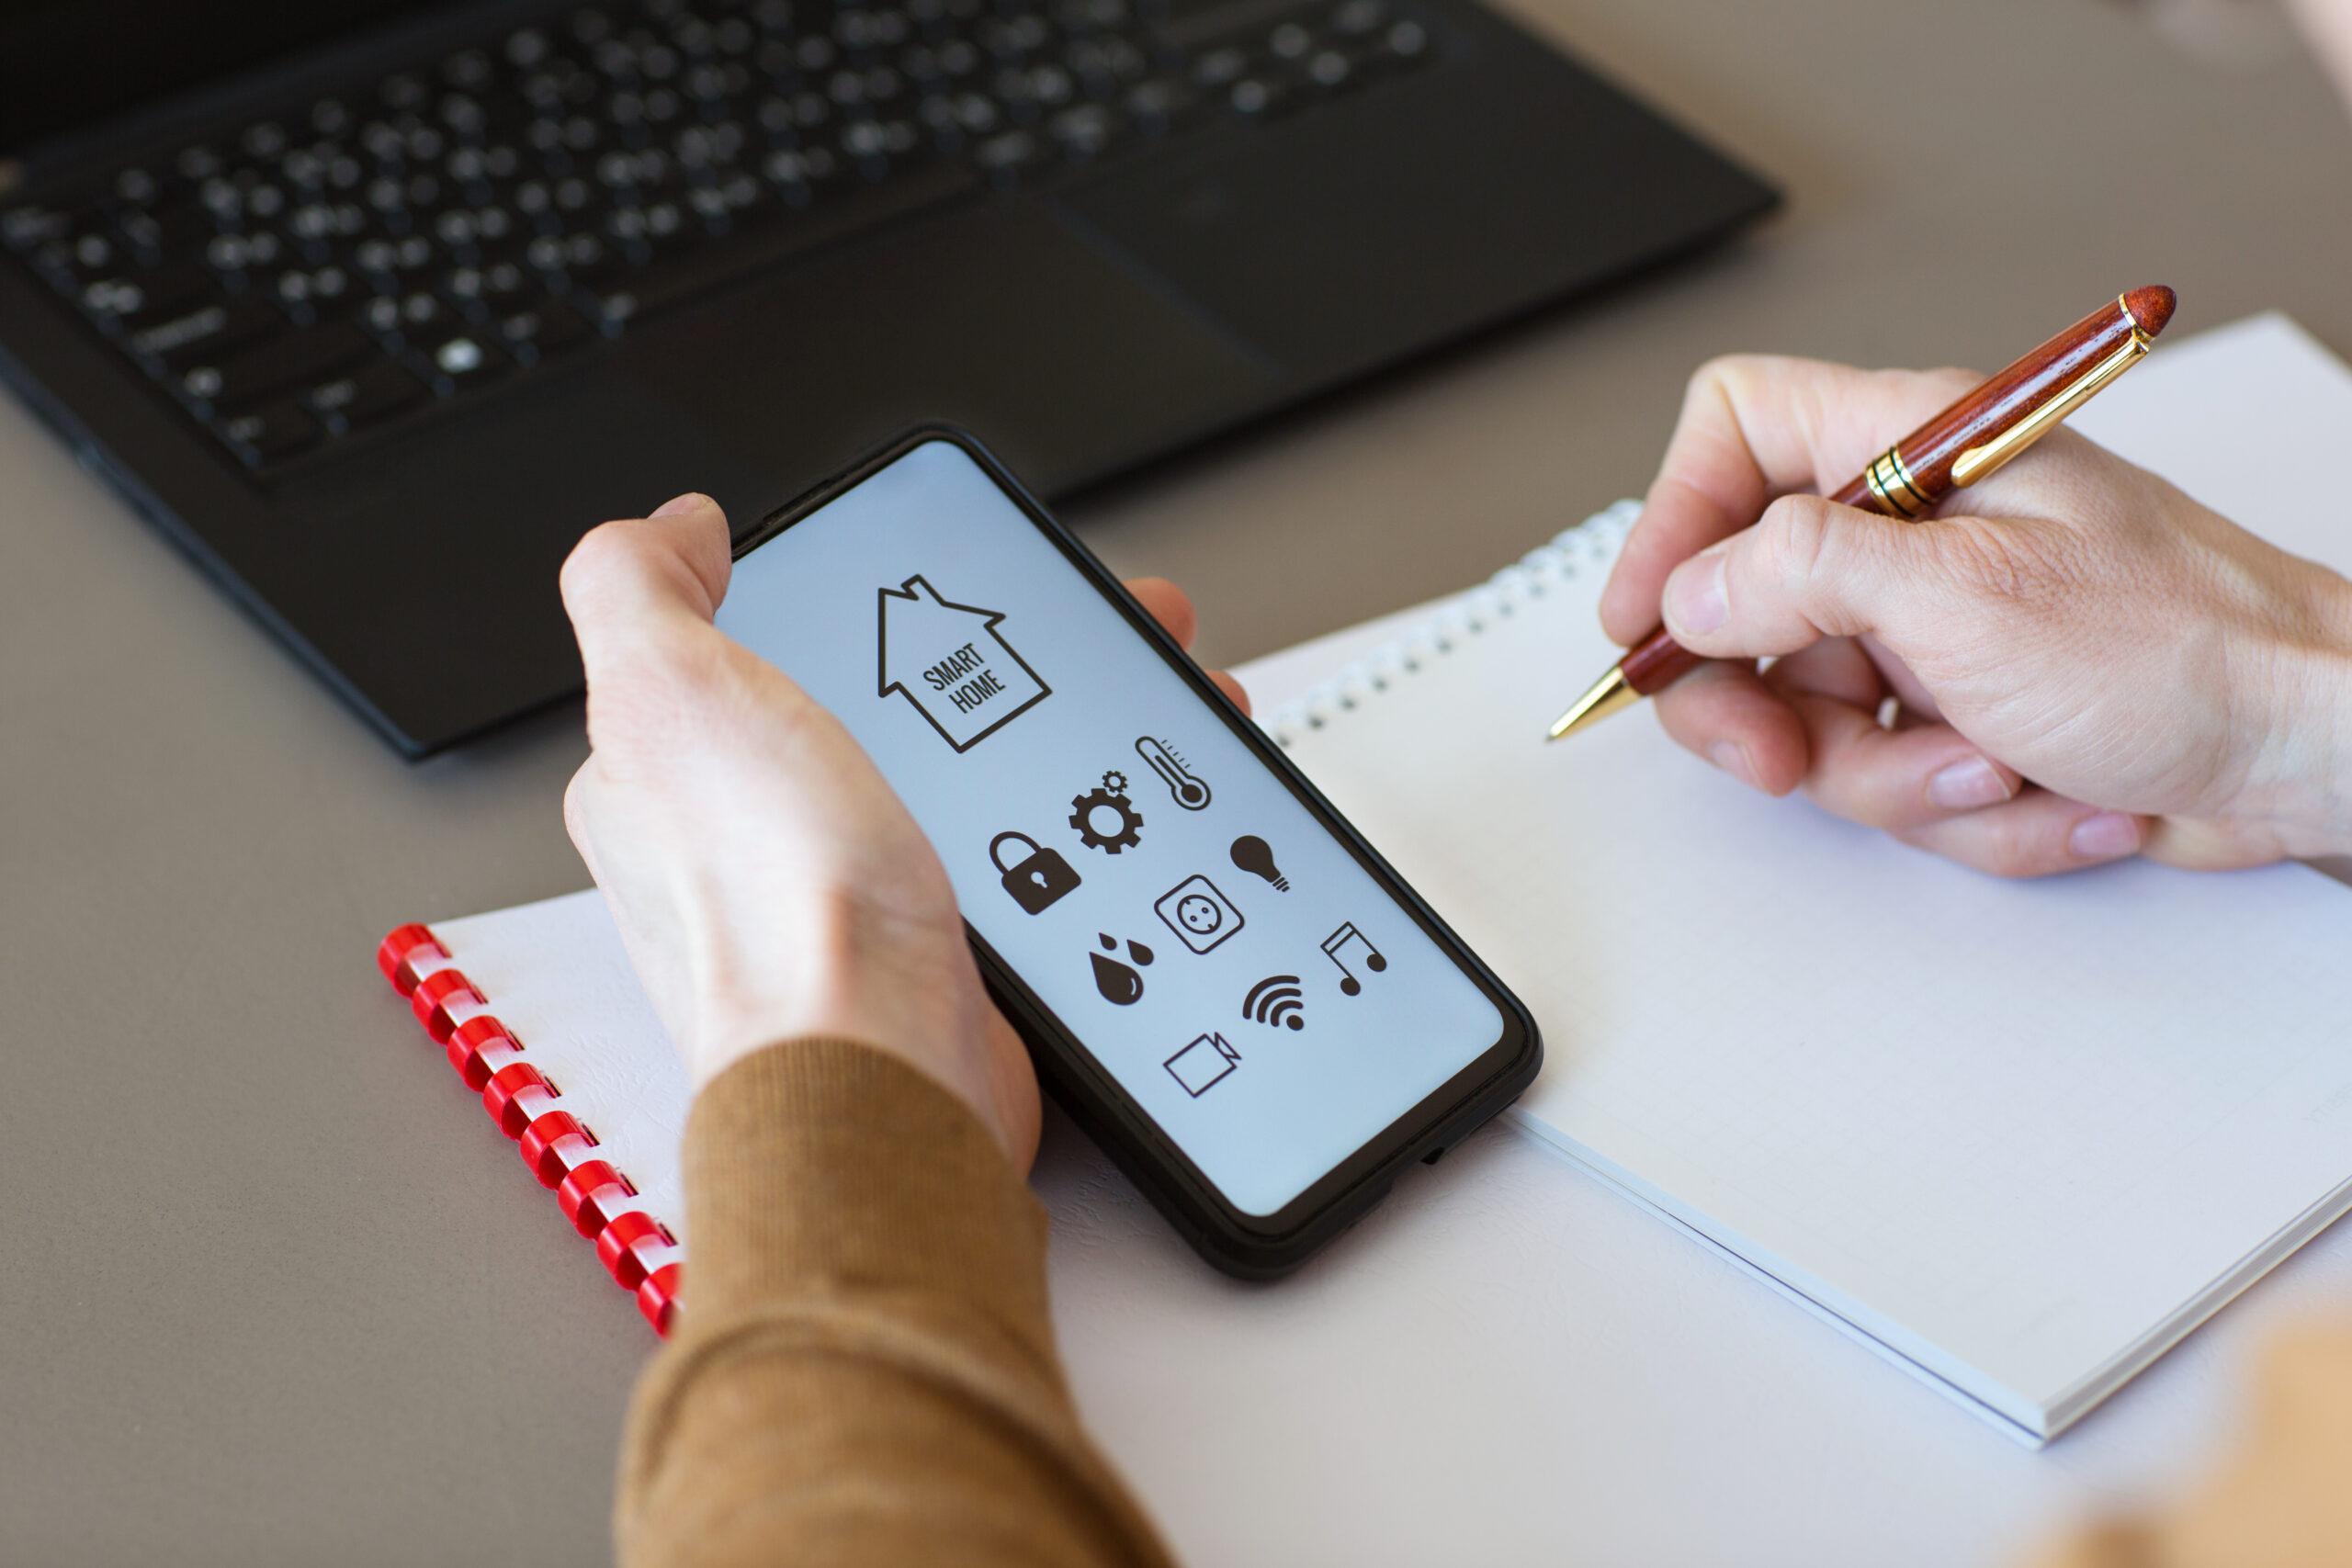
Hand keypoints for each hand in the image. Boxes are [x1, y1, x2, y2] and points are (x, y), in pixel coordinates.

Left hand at [558, 493, 1249, 1168]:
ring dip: (1053, 736)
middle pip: (880, 709)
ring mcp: (848, 901)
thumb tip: (670, 529)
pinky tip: (1121, 807)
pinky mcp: (936, 958)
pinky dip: (1075, 827)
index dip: (856, 595)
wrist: (882, 1074)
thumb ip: (637, 587)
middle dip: (985, 659)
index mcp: (669, 771)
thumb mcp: (666, 691)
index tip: (941, 573)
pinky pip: (1014, 864)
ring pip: (961, 781)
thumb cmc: (773, 911)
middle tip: (1073, 622)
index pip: (756, 646)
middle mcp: (751, 842)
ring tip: (1140, 693)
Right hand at [1599, 356, 2351, 875]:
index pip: (1737, 433)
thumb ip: (1804, 574)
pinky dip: (1964, 808)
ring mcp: (1939, 631)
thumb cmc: (2191, 647)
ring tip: (1990, 764)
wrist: (2312, 751)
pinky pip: (1893, 775)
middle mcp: (1916, 535)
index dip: (1672, 519)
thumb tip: (1695, 587)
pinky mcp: (1967, 715)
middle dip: (1762, 703)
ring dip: (1897, 774)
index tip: (1646, 619)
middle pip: (1744, 602)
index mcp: (1914, 454)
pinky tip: (2051, 789)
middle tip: (1777, 754)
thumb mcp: (1968, 599)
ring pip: (1815, 716)